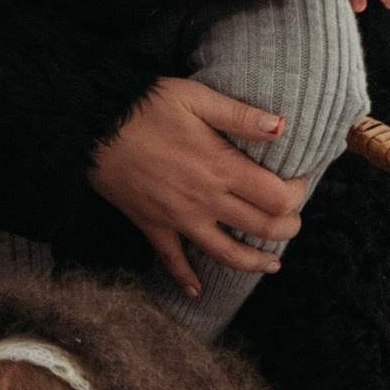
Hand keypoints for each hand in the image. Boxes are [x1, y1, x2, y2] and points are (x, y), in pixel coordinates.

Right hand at [85, 75, 305, 301]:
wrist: (90, 127)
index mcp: (220, 167)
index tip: (298, 183)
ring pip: (226, 254)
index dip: (296, 194)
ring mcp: (178, 218)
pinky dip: (186, 280)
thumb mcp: (194, 97)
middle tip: (293, 223)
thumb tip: (281, 126)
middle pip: (261, 228)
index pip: (276, 196)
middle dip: (287, 229)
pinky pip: (172, 260)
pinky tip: (198, 292)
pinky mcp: (152, 225)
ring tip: (272, 264)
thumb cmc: (143, 106)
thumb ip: (239, 115)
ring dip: (254, 263)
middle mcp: (205, 200)